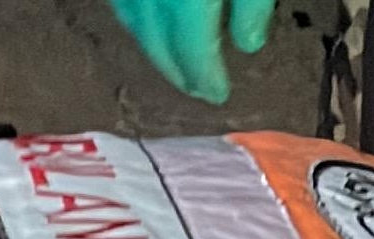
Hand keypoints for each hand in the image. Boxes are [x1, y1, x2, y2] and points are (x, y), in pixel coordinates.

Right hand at [108, 0, 275, 103]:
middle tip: (196, 89)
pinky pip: (121, 0)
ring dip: (152, 44)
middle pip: (154, 40)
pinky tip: (152, 17)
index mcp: (186, 2)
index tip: (218, 95)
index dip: (205, 77)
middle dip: (176, 70)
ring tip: (174, 58)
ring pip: (130, 18)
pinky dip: (137, 14)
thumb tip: (248, 43)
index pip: (192, 51)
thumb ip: (252, 7)